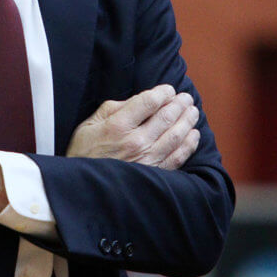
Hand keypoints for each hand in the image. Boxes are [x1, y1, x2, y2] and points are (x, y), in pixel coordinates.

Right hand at [66, 84, 199, 168]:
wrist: (83, 186)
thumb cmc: (84, 152)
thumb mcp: (90, 124)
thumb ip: (114, 108)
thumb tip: (139, 101)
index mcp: (118, 126)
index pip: (149, 102)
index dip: (163, 92)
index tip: (168, 90)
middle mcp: (136, 142)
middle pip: (166, 117)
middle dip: (179, 104)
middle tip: (186, 98)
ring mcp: (147, 160)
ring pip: (175, 135)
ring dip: (187, 121)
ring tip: (192, 111)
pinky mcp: (154, 174)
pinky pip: (177, 157)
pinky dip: (189, 145)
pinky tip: (193, 135)